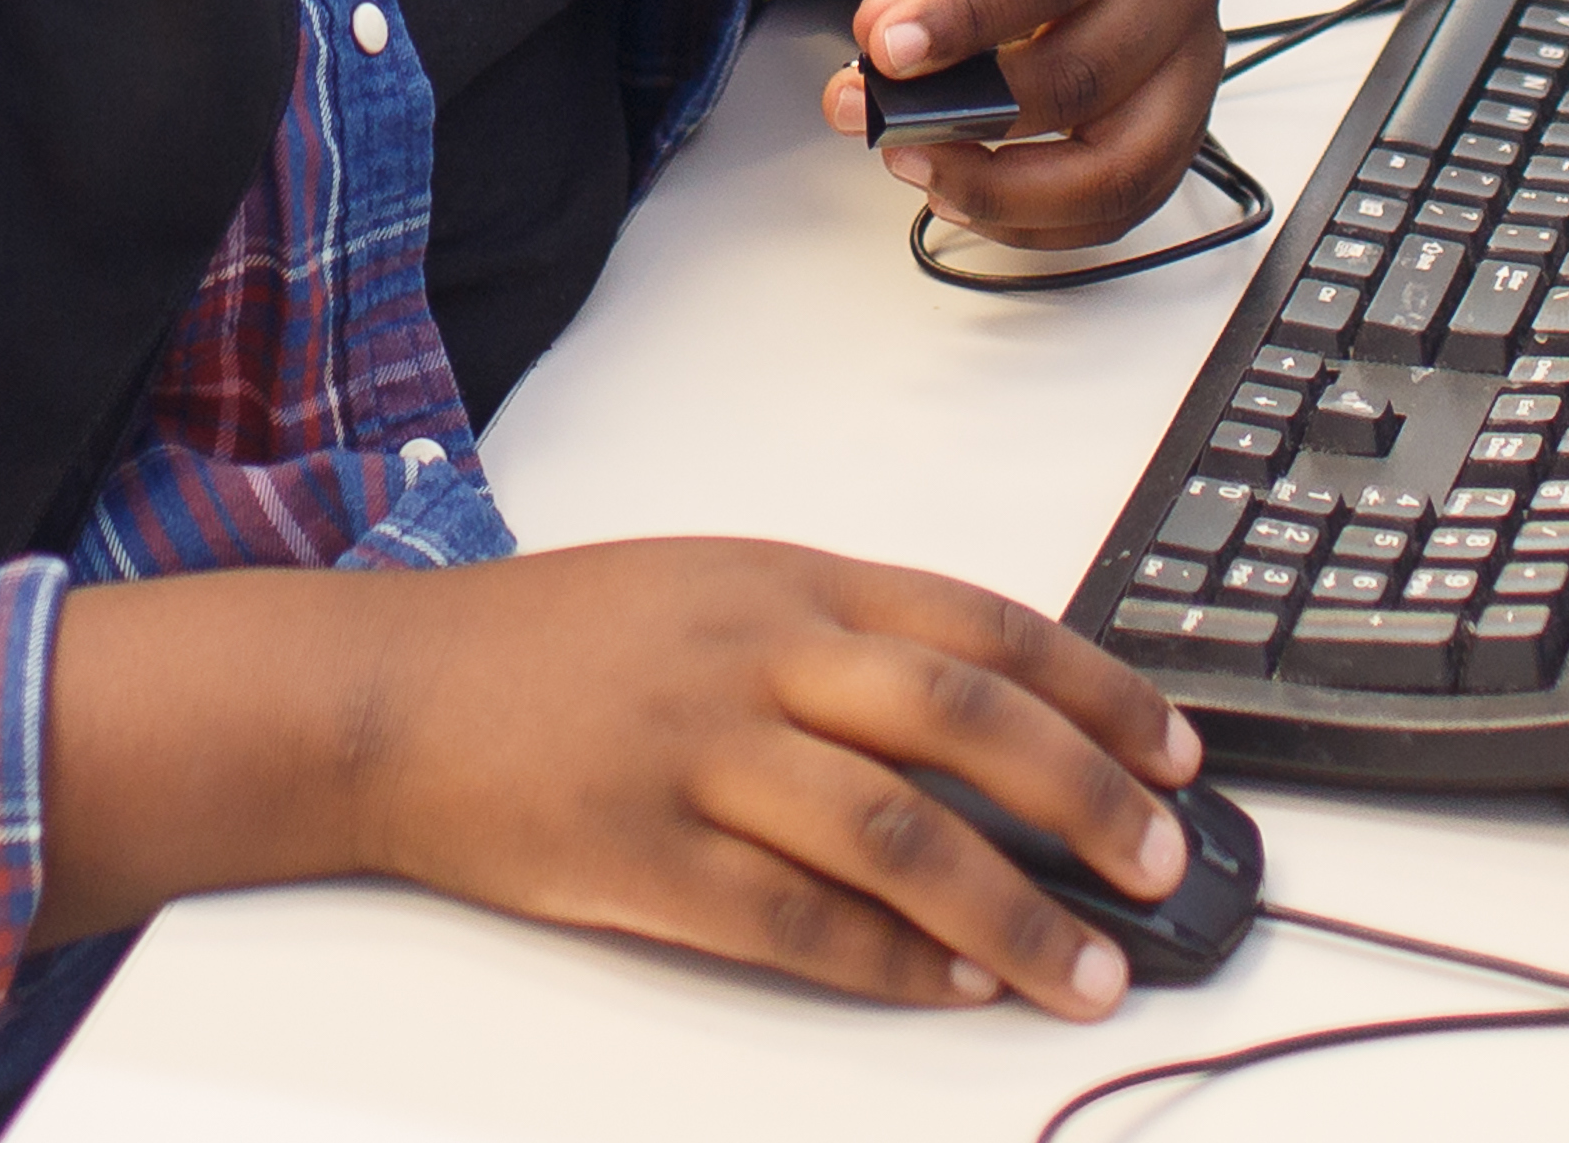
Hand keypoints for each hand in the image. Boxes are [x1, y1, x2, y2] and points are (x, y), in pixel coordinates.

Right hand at [39, 543, 1206, 1015]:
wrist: (394, 690)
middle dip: (1086, 793)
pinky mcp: (646, 857)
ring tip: (1087, 965)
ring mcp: (702, 755)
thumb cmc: (557, 642)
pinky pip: (793, 920)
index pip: (981, 622)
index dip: (1093, 686)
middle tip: (1163, 862)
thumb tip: (985, 711)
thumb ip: (837, 636)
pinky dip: (887, 960)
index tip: (1174, 748)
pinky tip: (950, 987)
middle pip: (962, 718)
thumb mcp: (712, 586)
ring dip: (1010, 907)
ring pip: (896, 830)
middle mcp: (760, 654)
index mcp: (788, 580)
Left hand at [821, 0, 1225, 249]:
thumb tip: (888, 52)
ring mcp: (1192, 65)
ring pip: (1116, 168)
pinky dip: (1033, 218)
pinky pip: (1118, 205)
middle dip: (969, 115)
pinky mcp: (1179, 131)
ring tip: (920, 166)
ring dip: (1002, 187)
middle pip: (1086, 79)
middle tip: (882, 115)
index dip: (968, 19)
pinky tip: (965, 195)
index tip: (891, 50)